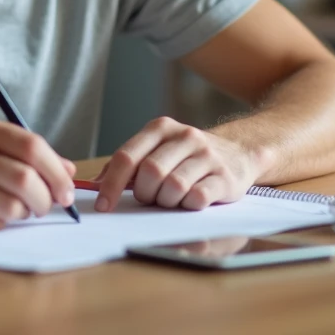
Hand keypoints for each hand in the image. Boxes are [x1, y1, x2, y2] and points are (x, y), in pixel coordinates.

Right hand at [0, 113, 76, 230]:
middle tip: (47, 207)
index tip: (66, 190)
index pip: (31, 146)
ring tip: (14, 209)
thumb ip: (25, 153)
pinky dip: (1, 223)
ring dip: (23, 214)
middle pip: (25, 179)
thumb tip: (69, 171)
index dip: (56, 171)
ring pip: (12, 206)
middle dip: (46, 199)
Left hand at [93, 117, 256, 212]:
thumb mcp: (157, 150)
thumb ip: (129, 164)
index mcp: (161, 128)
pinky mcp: (225, 176)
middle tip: (151, 198)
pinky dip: (187, 206)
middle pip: (150, 173)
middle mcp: (185, 136)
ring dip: (166, 202)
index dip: (112, 184)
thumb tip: (97, 184)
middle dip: (145, 194)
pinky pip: (197, 198)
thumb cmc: (187, 157)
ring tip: (172, 199)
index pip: (127, 157)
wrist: (238, 153)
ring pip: (173, 187)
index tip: (103, 206)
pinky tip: (190, 201)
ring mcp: (207, 155)